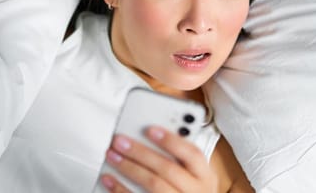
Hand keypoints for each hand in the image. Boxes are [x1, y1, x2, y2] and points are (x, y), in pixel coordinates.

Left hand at [100, 126, 217, 192]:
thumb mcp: (196, 177)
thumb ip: (181, 159)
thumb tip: (152, 136)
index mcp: (205, 177)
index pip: (192, 154)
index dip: (172, 140)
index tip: (150, 129)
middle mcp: (195, 191)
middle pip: (168, 168)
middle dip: (141, 152)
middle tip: (120, 141)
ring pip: (153, 184)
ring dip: (129, 168)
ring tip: (112, 156)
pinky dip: (121, 189)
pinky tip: (109, 179)